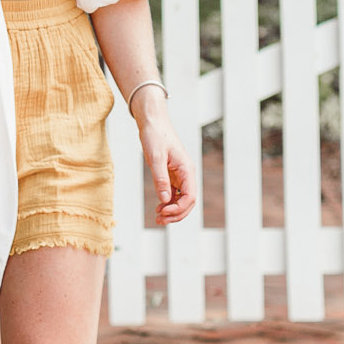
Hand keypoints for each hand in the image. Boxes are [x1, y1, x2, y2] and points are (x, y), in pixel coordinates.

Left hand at [132, 94, 195, 225]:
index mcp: (187, 169)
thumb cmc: (155, 136)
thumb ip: (160, 179)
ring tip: (158, 218)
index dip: (179, 209)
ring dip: (172, 211)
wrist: (153, 123)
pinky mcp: (172, 175)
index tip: (163, 212)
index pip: (190, 197)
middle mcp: (186, 174)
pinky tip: (159, 208)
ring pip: (182, 200)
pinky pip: (174, 194)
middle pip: (188, 202)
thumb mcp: (155, 158)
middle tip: (159, 220)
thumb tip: (165, 200)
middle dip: (176, 214)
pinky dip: (168, 203)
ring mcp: (180, 176)